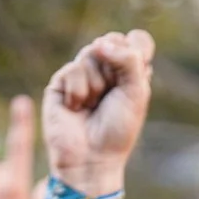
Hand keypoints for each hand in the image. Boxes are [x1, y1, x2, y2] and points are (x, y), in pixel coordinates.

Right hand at [41, 31, 154, 193]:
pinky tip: (76, 109)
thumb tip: (100, 43)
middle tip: (111, 96)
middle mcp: (106, 68)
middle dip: (115, 70)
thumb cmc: (118, 130)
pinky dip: (79, 92)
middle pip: (112, 40)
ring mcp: (82, 73)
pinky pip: (73, 69)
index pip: (138, 40)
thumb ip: (129, 60)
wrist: (91, 158)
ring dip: (96, 84)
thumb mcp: (137, 93)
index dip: (137, 53)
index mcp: (129, 71)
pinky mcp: (61, 82)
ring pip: (91, 52)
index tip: (135, 77)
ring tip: (92, 106)